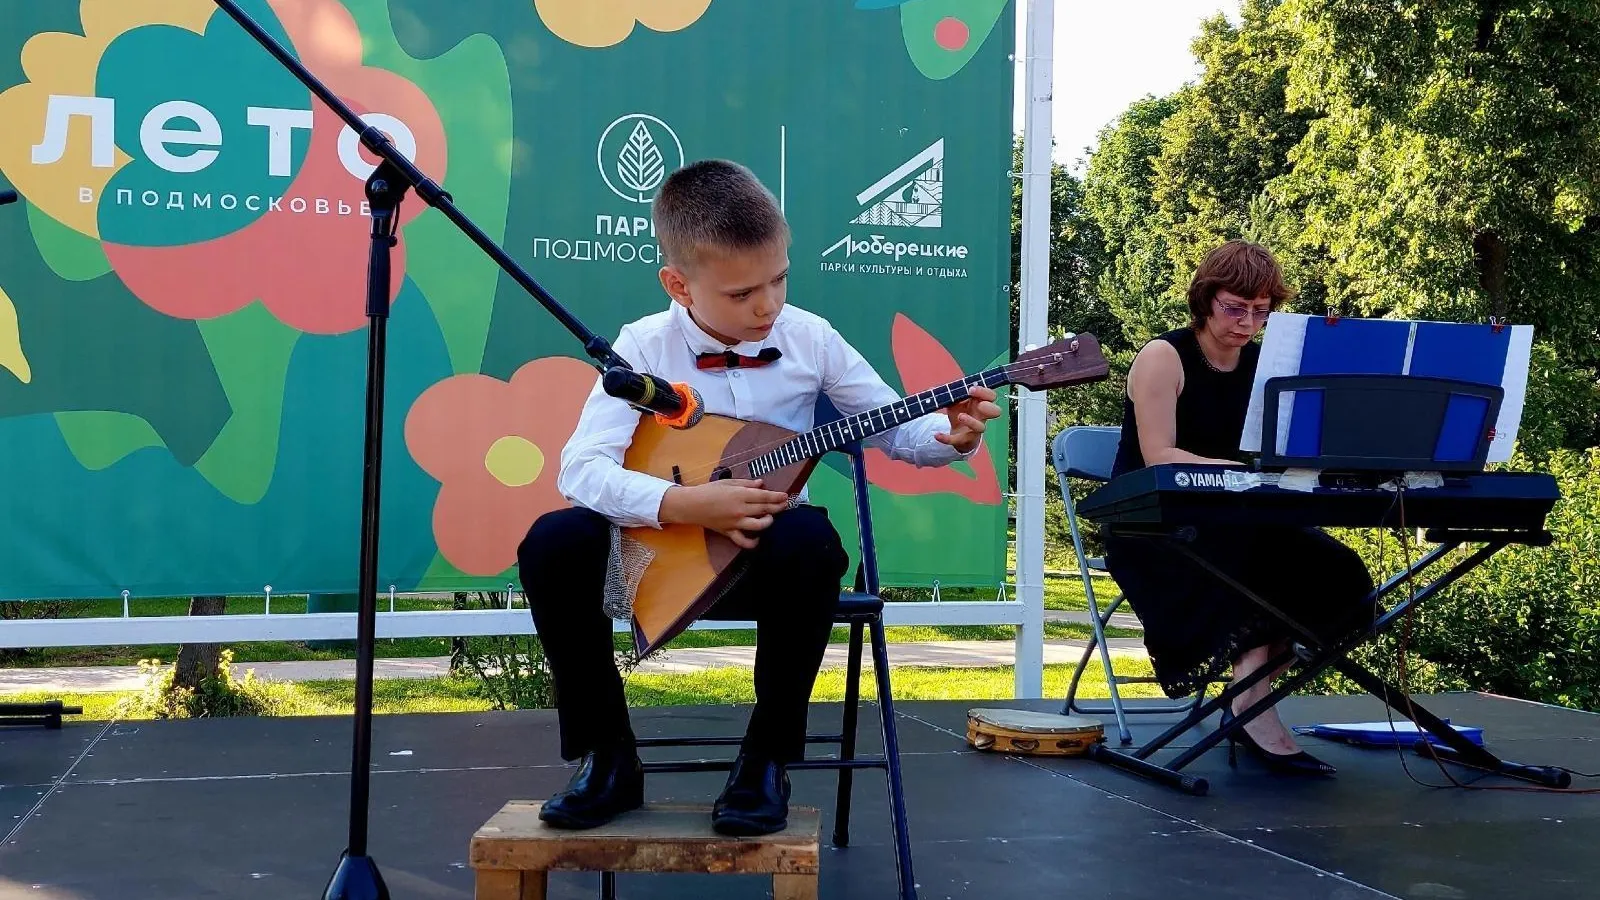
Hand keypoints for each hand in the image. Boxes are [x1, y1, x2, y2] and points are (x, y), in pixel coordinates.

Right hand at [659, 478, 790, 548]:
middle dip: (778, 507)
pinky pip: (743, 541)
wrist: (691, 505)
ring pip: (759, 525)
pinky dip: (753, 542)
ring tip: (770, 518)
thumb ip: (746, 484)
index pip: (764, 496)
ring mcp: (736, 522)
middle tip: (785, 504)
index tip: (785, 496)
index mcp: (740, 494)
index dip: (777, 496)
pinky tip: (758, 538)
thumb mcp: (728, 482)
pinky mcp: (729, 532)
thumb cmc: (709, 490)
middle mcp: (740, 509)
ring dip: (768, 522)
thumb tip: (761, 484)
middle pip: (765, 509)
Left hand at [937, 385, 1001, 453]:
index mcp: (981, 403)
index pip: (991, 396)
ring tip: (960, 416)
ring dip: (971, 421)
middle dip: (988, 407)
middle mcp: (982, 416)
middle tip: (977, 404)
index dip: (984, 392)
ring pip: (981, 427)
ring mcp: (975, 429)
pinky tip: (936, 435)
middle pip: (996, 412)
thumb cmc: (961, 411)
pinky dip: (946, 439)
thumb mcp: (955, 402)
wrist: (958, 432)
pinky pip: (958, 440)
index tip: (971, 389)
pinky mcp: (965, 440)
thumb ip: (947, 395)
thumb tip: (931, 389)